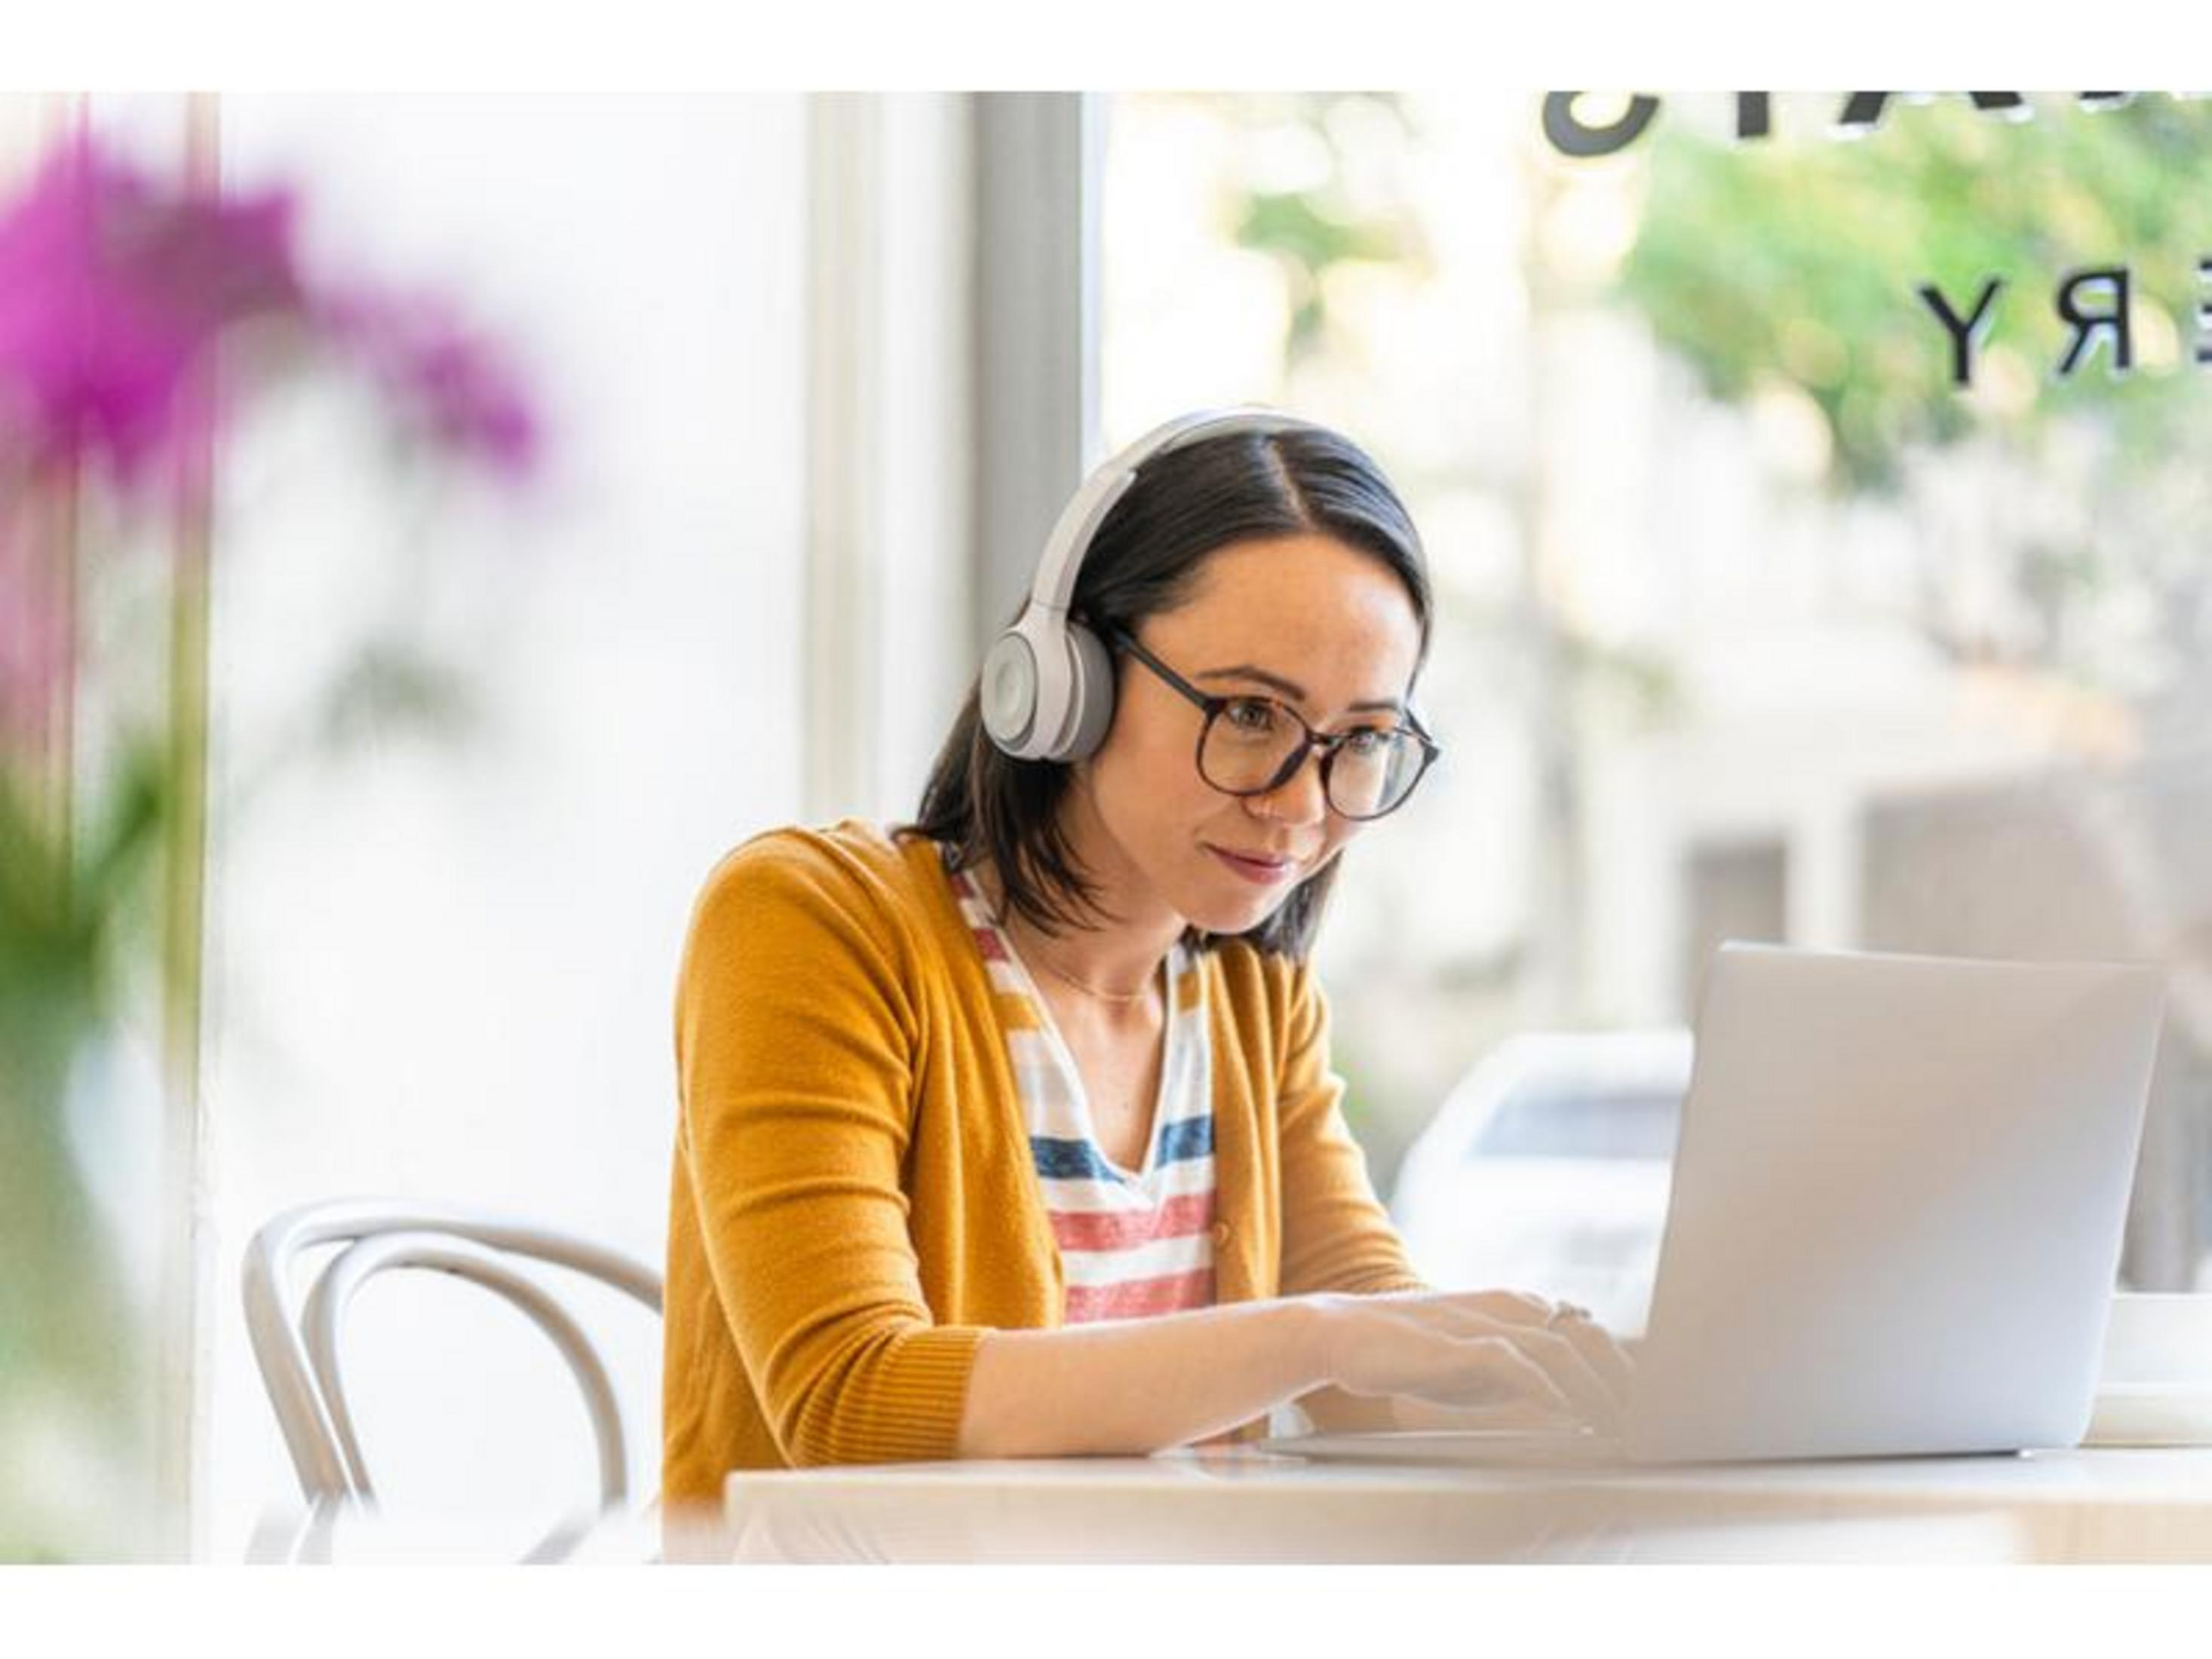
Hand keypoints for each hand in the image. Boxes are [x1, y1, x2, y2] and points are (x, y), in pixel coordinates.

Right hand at [1309, 1290, 1634, 1433]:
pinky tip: (1564, 1417)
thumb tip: (1559, 1400)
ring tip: (1617, 1429)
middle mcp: (1507, 1309)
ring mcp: (1484, 1323)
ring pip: (1561, 1350)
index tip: (1643, 1405)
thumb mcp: (1469, 1356)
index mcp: (1513, 1307)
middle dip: (1623, 1379)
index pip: (1585, 1329)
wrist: (1340, 1332)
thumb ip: (1511, 1366)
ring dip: (1595, 1392)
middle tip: (1646, 1422)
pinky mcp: (1459, 1345)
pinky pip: (1516, 1365)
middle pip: (1587, 1336)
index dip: (1620, 1366)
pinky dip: (1547, 1392)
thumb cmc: (1402, 1350)